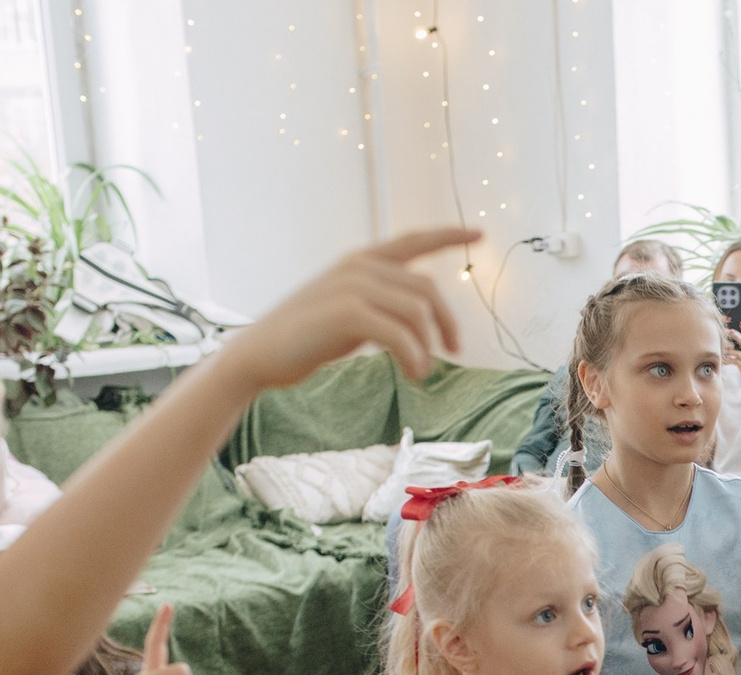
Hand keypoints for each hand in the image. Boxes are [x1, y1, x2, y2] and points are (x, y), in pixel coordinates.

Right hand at [218, 227, 477, 390]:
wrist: (260, 355)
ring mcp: (351, 286)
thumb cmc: (306, 338)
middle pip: (427, 289)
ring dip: (428, 347)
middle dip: (447, 323)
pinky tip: (414, 375)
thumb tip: (419, 316)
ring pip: (417, 313)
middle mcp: (358, 266)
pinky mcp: (346, 312)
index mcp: (361, 261)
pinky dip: (414, 357)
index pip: (414, 240)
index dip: (449, 235)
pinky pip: (400, 334)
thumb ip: (381, 303)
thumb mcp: (349, 312)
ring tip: (422, 373)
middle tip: (455, 351)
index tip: (480, 234)